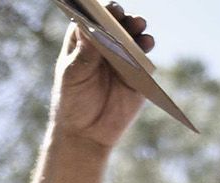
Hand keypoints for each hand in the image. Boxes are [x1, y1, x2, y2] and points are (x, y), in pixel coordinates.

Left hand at [48, 5, 154, 152]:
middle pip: (115, 22)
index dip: (100, 10)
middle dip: (122, 17)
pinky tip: (146, 44)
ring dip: (137, 27)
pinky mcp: (137, 71)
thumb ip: (82, 55)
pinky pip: (144, 55)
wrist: (87, 133)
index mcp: (83, 40)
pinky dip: (146, 47)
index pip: (92, 17)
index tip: (106, 10)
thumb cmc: (73, 102)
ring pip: (132, 35)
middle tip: (124, 18)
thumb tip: (89, 28)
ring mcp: (122, 55)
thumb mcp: (72, 78)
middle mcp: (104, 43)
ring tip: (138, 26)